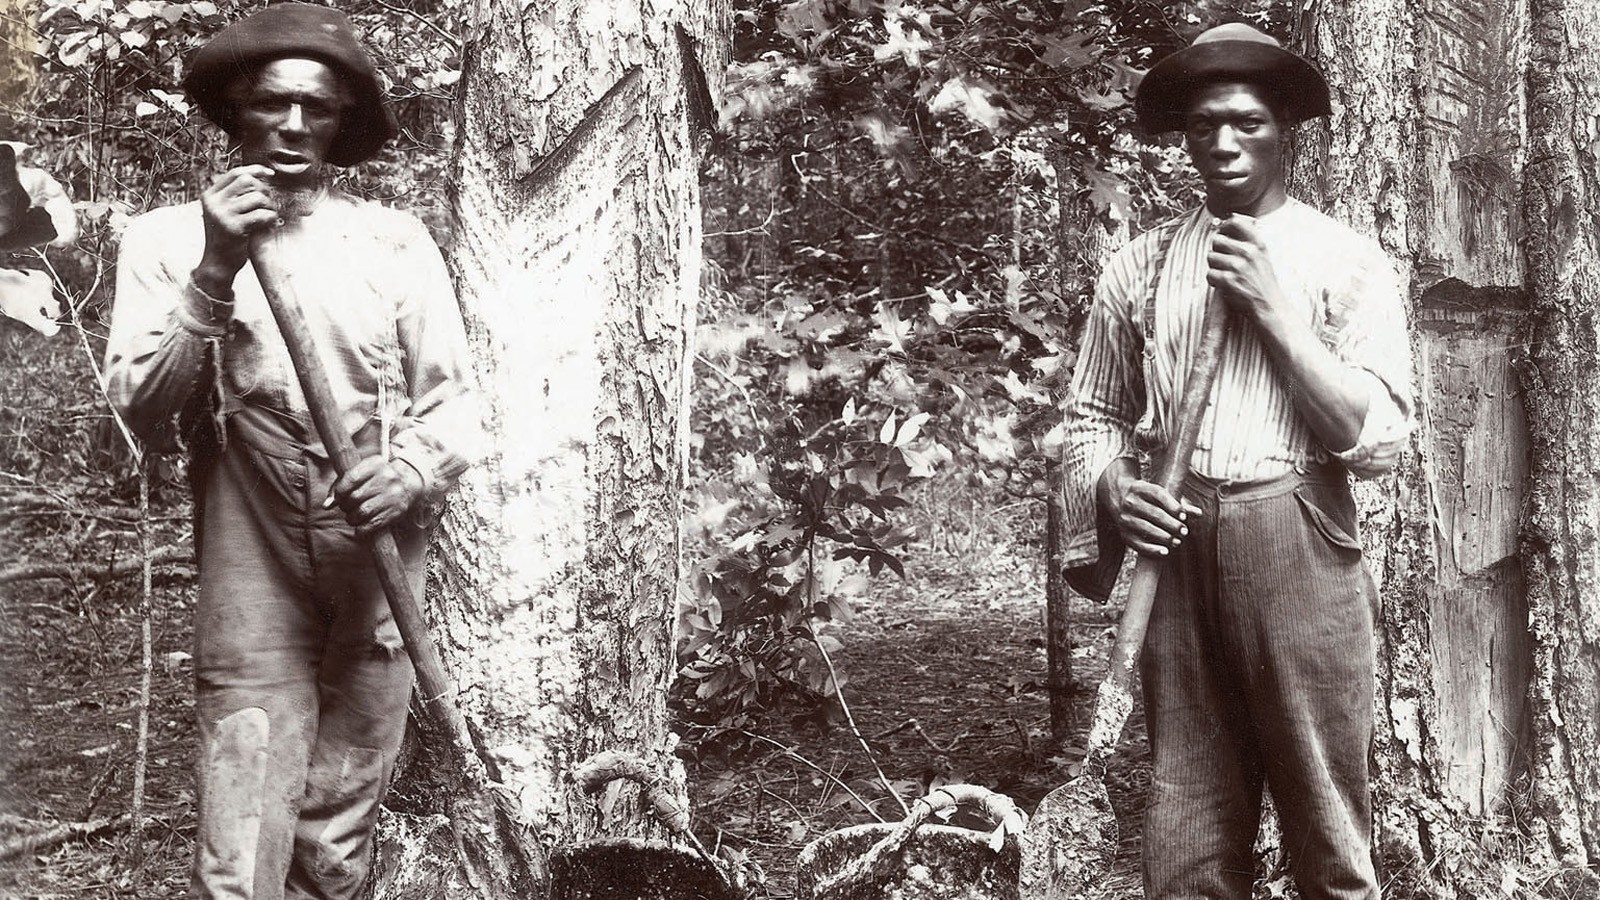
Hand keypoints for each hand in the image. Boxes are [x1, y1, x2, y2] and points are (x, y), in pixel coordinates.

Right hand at [194, 165, 279, 295]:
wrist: (218, 263)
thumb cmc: (227, 237)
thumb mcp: (223, 212)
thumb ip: (234, 196)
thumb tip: (259, 177)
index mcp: (209, 195)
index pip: (235, 173)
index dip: (255, 170)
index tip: (270, 174)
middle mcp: (213, 202)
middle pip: (247, 181)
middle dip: (264, 190)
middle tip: (268, 204)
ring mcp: (222, 214)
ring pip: (257, 197)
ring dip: (269, 206)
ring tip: (269, 216)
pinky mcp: (234, 228)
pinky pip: (262, 214)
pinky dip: (271, 218)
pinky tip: (270, 225)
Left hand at [329, 457, 423, 537]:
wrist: (408, 483)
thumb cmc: (377, 478)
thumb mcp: (362, 473)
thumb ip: (341, 485)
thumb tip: (327, 505)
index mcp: (375, 464)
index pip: (351, 479)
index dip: (340, 491)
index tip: (338, 497)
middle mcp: (386, 478)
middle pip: (355, 497)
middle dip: (346, 506)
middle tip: (347, 507)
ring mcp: (393, 495)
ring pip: (363, 512)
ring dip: (352, 518)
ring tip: (353, 517)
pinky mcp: (397, 510)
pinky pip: (374, 524)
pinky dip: (362, 529)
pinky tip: (360, 528)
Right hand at [1101, 466, 1200, 558]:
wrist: (1117, 495)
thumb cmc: (1146, 496)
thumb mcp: (1158, 495)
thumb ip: (1179, 504)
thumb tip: (1199, 514)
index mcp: (1142, 488)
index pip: (1159, 495)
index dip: (1173, 506)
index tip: (1184, 517)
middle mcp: (1131, 502)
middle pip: (1154, 514)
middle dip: (1171, 524)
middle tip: (1184, 531)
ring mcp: (1125, 518)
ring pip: (1146, 528)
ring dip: (1164, 537)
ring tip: (1178, 542)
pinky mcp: (1123, 532)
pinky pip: (1137, 543)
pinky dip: (1151, 549)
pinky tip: (1165, 552)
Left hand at [1206, 215, 1286, 321]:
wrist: (1269, 306)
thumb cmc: (1263, 281)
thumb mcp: (1263, 255)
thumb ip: (1249, 238)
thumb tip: (1229, 217)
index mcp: (1258, 243)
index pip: (1235, 222)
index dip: (1224, 226)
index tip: (1222, 233)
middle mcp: (1248, 252)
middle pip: (1217, 240)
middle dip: (1216, 250)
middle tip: (1224, 262)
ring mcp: (1238, 266)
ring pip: (1210, 257)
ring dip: (1214, 267)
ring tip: (1225, 274)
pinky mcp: (1228, 280)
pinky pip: (1209, 274)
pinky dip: (1213, 281)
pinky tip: (1224, 284)